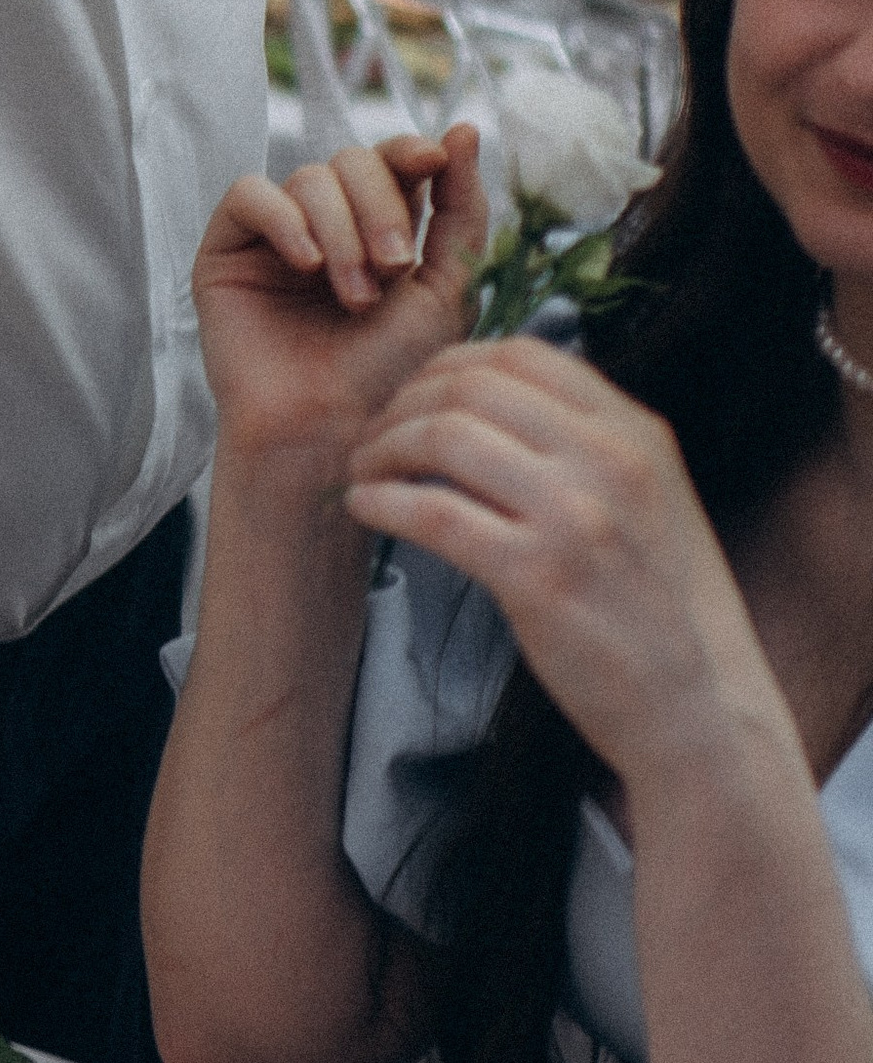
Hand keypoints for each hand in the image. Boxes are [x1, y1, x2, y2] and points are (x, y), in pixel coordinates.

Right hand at [194, 129, 487, 470]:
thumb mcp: (447, 288)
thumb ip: (461, 211)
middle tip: (392, 270)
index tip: (434, 162)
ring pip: (307, 177)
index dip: (411, 151)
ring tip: (352, 294)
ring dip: (339, 229)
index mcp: (380, 227)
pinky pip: (249, 194)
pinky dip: (283, 219)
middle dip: (380, 207)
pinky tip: (305, 264)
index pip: (392, 159)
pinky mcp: (226, 251)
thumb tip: (464, 128)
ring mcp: (274, 235)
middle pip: (352, 160)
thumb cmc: (389, 374)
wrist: (328, 430)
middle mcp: (327, 224)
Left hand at [343, 337, 774, 782]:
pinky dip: (382, 501)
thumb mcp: (652, 500)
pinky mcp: (536, 577)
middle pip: (471, 387)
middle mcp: (610, 460)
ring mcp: (574, 516)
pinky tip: (364, 509)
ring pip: (442, 438)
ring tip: (363, 472)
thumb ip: (589, 447)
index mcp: (637, 433)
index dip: (449, 365)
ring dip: (382, 449)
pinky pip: (433, 513)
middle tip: (373, 438)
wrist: (699, 707)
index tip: (414, 396)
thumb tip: (491, 407)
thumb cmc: (662, 611)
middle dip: (403, 404)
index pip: (523, 355)